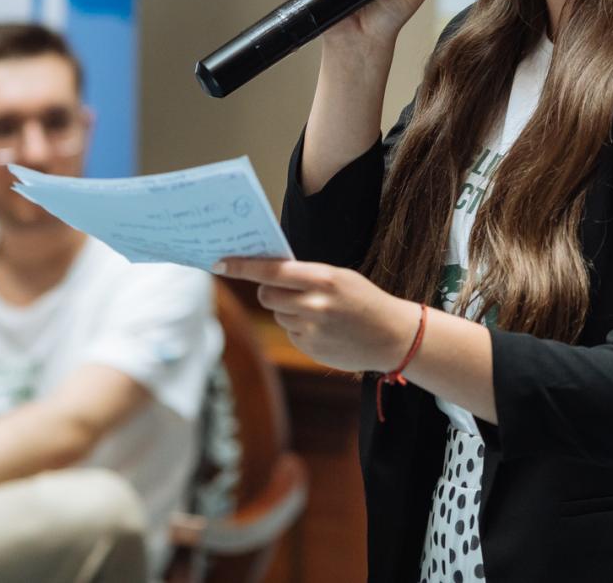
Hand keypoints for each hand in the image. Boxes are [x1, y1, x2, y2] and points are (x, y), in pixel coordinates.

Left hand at [216, 258, 421, 373]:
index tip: (219, 262)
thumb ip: (305, 274)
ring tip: (319, 312)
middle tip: (287, 289)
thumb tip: (267, 271)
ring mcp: (311, 330)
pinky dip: (299, 328)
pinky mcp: (309, 349)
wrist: (392, 337)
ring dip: (289, 310)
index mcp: (322, 279)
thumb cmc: (363, 299)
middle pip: (266, 295)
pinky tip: (324, 329)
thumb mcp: (339, 277)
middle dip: (269, 290)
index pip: (271, 270)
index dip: (242, 266)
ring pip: (278, 314)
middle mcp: (314, 305)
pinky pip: (290, 332)